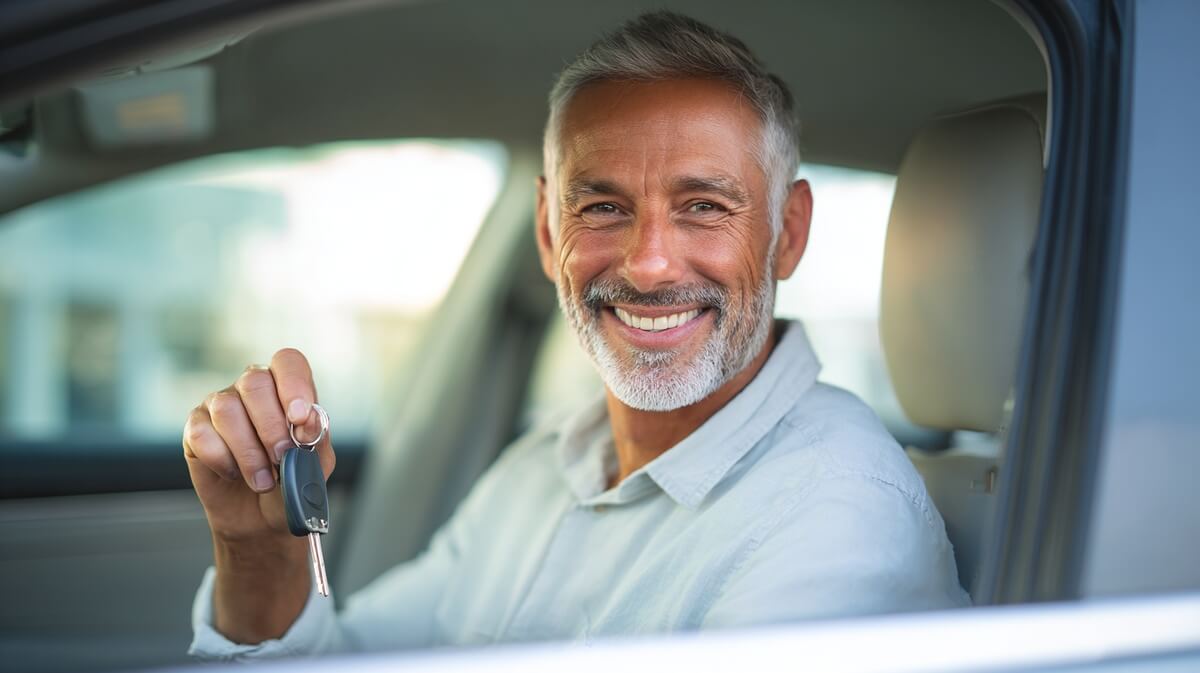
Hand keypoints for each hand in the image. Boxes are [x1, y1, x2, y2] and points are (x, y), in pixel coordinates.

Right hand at [182, 348, 335, 642]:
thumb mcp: (319, 467)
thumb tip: (310, 420)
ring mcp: (219, 410)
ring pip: (226, 404)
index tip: (304, 418)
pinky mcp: (194, 433)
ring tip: (264, 478)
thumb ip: (316, 438)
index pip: (289, 360)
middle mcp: (254, 394)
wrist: (266, 527)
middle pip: (257, 381)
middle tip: (284, 461)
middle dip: (275, 426)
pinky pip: (199, 430)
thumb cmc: (299, 492)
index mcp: (290, 393)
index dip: (295, 384)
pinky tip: (237, 475)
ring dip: (250, 446)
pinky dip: (221, 455)